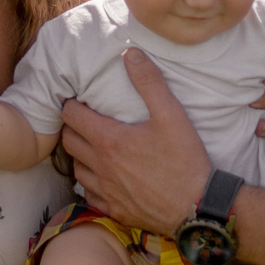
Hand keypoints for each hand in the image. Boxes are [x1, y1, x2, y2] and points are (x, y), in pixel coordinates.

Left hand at [59, 49, 209, 233]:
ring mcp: (105, 191)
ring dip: (80, 156)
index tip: (79, 101)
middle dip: (72, 128)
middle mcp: (100, 166)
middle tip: (84, 121)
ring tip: (93, 148)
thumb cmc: (185, 161)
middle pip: (69, 142)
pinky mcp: (114, 210)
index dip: (71, 105)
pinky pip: (89, 194)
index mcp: (109, 140)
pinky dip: (91, 183)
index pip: (72, 117)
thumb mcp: (172, 116)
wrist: (196, 208)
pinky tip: (104, 177)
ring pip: (76, 169)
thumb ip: (149, 83)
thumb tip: (130, 54)